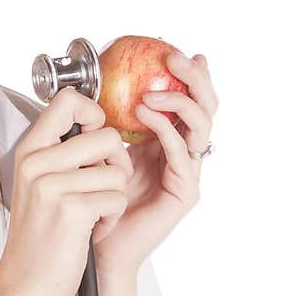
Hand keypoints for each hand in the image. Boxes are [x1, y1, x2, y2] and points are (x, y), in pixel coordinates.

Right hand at [0, 87, 132, 295]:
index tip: (96, 140)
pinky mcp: (71, 210)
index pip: (69, 100)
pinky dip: (111, 218)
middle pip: (106, 136)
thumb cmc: (38, 237)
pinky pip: (116, 198)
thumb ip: (60, 153)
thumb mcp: (38, 185)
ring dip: (114, 197)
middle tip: (101, 189)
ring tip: (91, 216)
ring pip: (117, 171)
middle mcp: (36, 163)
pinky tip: (91, 230)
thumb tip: (99, 126)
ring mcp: (51, 186)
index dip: (95, 115)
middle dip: (117, 165)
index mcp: (29, 150)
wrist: (23, 286)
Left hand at [91, 51, 218, 277]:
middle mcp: (182, 155)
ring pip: (200, 128)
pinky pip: (182, 155)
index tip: (174, 51)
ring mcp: (186, 173)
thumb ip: (106, 122)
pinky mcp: (184, 192)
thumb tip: (91, 86)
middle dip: (194, 80)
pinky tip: (149, 118)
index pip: (187, 101)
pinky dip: (167, 131)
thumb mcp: (99, 150)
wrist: (91, 244)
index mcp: (164, 141)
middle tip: (175, 60)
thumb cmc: (92, 198)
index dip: (188, 76)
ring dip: (178, 103)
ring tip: (150, 94)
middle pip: (204, 109)